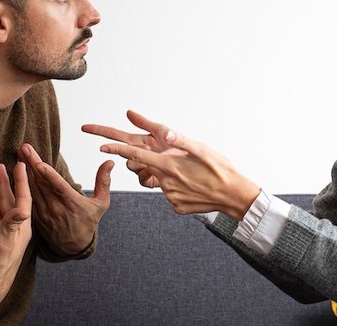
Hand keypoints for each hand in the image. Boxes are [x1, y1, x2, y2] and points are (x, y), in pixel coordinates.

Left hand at [18, 143, 112, 255]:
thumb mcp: (101, 203)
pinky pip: (27, 198)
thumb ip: (104, 182)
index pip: (59, 188)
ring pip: (32, 188)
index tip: (39, 163)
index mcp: (72, 204)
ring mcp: (44, 212)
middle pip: (42, 184)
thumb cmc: (88, 221)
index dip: (49, 176)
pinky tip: (17, 171)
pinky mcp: (36, 215)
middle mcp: (56, 208)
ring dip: (25, 170)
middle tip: (24, 147)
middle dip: (32, 164)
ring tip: (19, 153)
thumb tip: (110, 162)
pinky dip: (21, 184)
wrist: (73, 245)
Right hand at [81, 110, 184, 187]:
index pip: (116, 133)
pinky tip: (159, 173)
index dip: (100, 130)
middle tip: (111, 149)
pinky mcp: (151, 179)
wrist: (198, 168)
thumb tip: (128, 112)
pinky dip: (149, 177)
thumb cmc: (182, 146)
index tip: (84, 127)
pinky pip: (142, 180)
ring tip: (156, 161)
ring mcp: (144, 167)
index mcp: (140, 140)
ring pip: (131, 166)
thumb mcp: (164, 131)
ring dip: (139, 164)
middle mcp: (139, 152)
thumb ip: (146, 123)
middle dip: (112, 149)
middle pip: (119, 152)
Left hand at [85, 110, 259, 219]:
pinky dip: (179, 187)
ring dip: (170, 174)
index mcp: (169, 165)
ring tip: (192, 174)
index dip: (116, 149)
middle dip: (153, 161)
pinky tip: (195, 186)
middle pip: (147, 168)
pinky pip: (170, 192)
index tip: (100, 146)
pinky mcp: (175, 206)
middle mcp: (165, 182)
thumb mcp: (201, 149)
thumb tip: (162, 130)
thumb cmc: (220, 169)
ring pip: (160, 180)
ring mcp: (170, 196)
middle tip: (176, 160)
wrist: (235, 196)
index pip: (135, 155)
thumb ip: (177, 139)